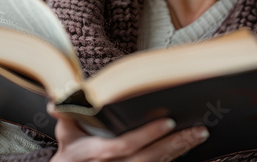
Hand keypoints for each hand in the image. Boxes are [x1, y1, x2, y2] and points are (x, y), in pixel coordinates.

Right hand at [49, 107, 209, 161]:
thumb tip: (56, 101)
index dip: (148, 134)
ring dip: (180, 150)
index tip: (169, 121)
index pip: (127, 145)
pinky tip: (188, 146)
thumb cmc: (71, 152)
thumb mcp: (65, 134)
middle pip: (149, 157)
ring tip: (199, 135)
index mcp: (99, 153)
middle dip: (174, 144)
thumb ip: (66, 115)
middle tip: (197, 129)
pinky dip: (173, 158)